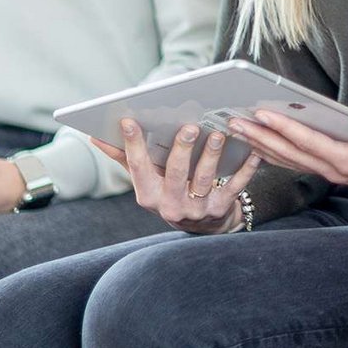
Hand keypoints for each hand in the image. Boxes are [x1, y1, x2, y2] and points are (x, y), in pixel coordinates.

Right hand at [96, 120, 262, 234]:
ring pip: (205, 180)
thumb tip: (94, 136)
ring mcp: (197, 209)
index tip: (128, 121)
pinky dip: (245, 170)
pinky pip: (235, 187)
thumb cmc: (169, 192)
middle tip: (189, 126)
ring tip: (217, 134)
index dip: (132, 145)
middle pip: (175, 174)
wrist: (202, 226)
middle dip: (181, 150)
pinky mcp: (221, 209)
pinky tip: (253, 152)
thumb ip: (124, 158)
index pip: (137, 168)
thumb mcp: (147, 180)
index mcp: (148, 195)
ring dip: (211, 156)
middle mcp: (170, 205)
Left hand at [228, 111, 347, 198]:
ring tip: (237, 130)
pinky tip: (260, 145)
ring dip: (261, 145)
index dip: (284, 128)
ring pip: (288, 160)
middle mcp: (334, 169)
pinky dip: (275, 153)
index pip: (308, 143)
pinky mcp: (332, 171)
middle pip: (289, 153)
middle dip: (259, 137)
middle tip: (233, 122)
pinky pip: (296, 162)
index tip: (262, 114)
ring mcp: (331, 172)